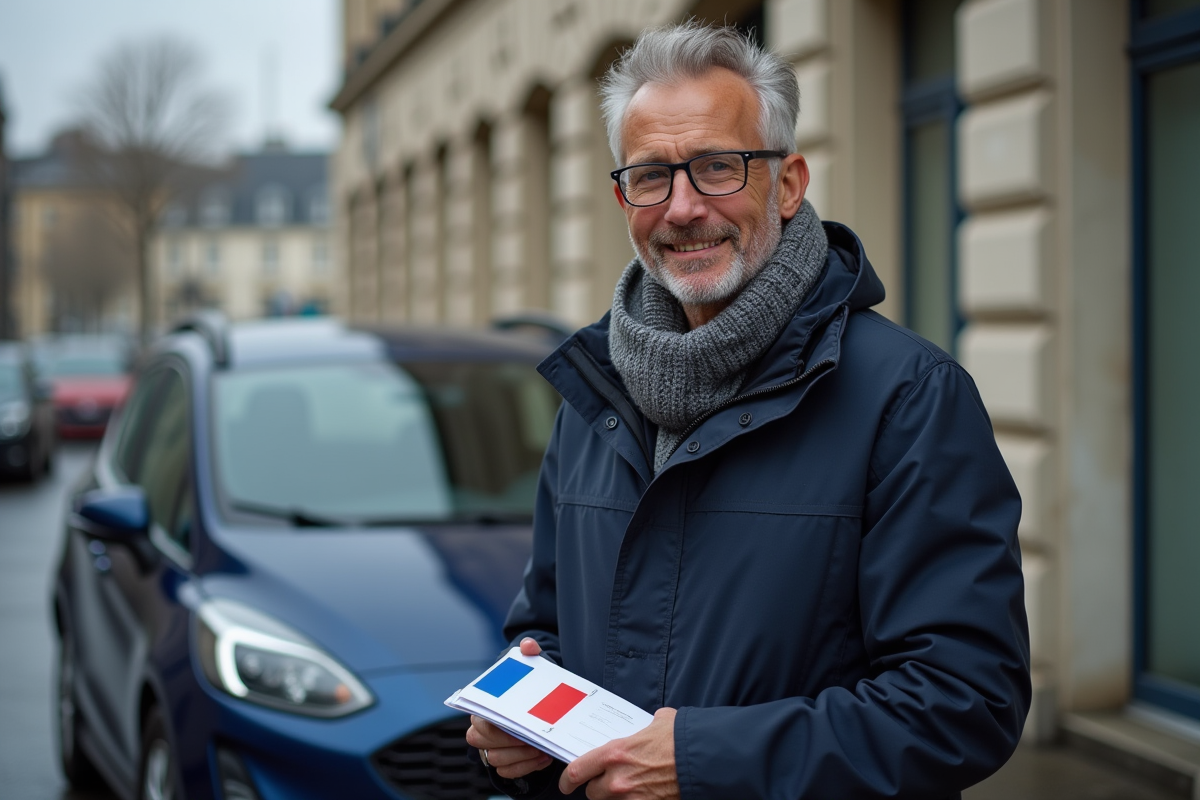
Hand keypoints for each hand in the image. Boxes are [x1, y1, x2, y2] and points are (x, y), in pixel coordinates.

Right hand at [465, 638, 554, 779]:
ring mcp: (490, 748)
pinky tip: (544, 758)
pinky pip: (508, 772)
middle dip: (512, 746)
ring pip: (498, 762)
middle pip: (486, 746)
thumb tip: (528, 646)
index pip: (481, 724)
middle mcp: (480, 730)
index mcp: (481, 708)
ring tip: (543, 750)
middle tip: (535, 741)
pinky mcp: (502, 762)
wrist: (534, 701)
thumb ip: (530, 653)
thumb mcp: (531, 666)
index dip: (500, 730)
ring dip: (522, 758)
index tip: (521, 728)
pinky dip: (526, 768)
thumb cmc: (528, 684)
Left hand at [558, 707, 678, 798]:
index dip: (567, 780)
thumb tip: (648, 725)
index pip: (577, 771)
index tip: (567, 783)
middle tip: (609, 782)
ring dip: (616, 798)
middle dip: (599, 788)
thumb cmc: (682, 739)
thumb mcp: (658, 722)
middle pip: (593, 793)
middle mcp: (618, 780)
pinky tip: (646, 794)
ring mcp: (632, 799)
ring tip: (631, 788)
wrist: (705, 761)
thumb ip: (644, 726)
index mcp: (615, 754)